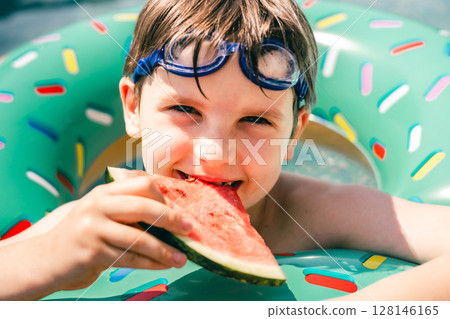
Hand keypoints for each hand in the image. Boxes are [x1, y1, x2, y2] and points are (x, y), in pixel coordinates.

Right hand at [36, 175, 192, 292]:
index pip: (141, 183)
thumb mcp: (102, 210)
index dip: (162, 197)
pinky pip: (130, 258)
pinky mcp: (92, 253)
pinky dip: (151, 263)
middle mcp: (98, 205)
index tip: (176, 211)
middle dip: (171, 219)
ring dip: (165, 250)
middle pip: (143, 207)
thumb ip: (127, 205)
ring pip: (139, 238)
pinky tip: (163, 265)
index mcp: (104, 192)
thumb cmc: (85, 233)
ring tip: (181, 258)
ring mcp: (93, 229)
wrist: (47, 257)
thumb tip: (170, 212)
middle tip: (189, 229)